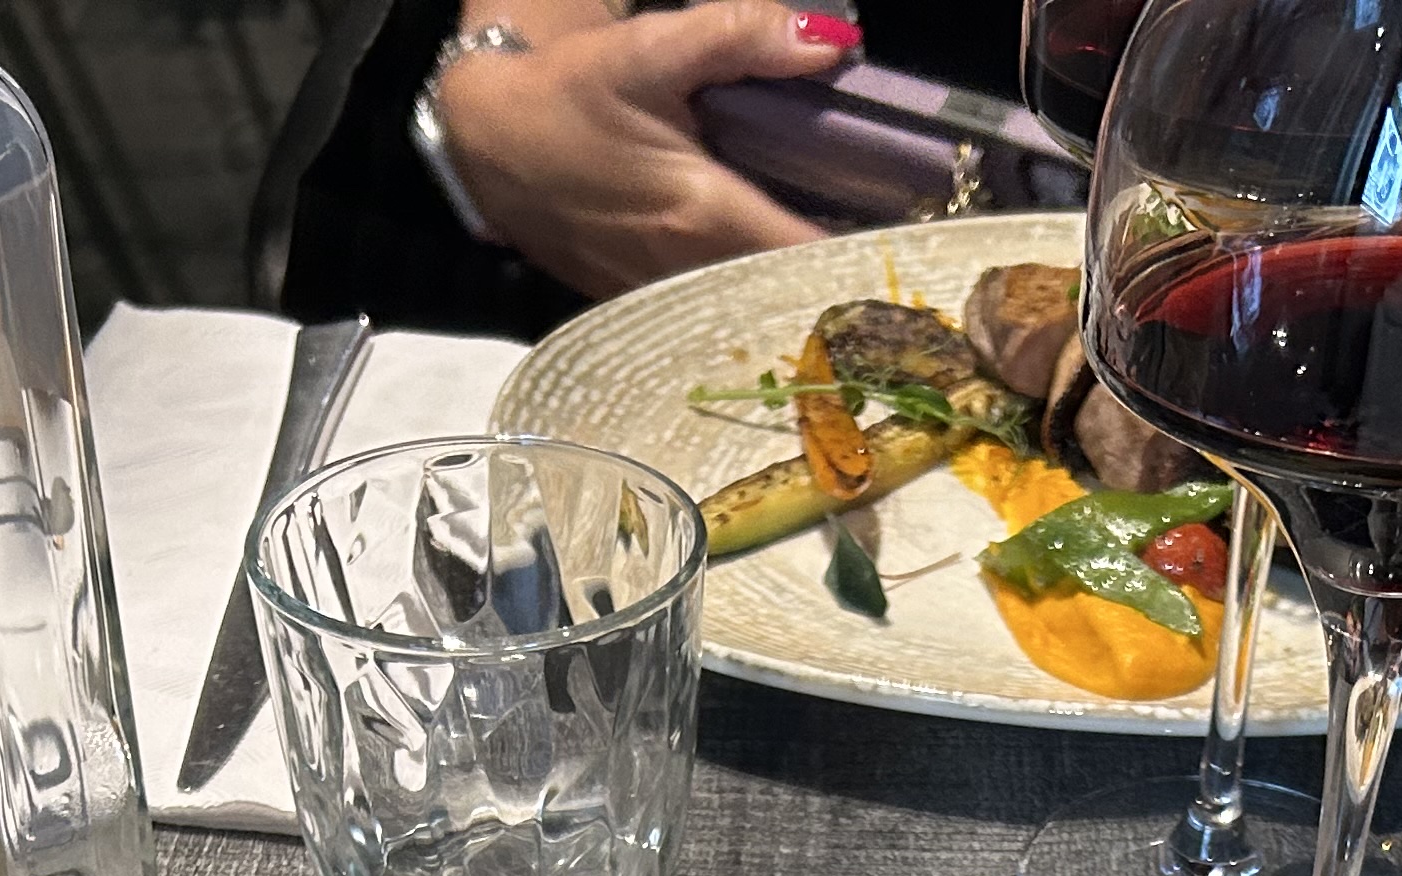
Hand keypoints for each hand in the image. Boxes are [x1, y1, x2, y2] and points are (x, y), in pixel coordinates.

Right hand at [440, 0, 860, 299]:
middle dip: (843, 279)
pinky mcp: (638, 303)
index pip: (807, 255)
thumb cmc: (567, 95)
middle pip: (789, 291)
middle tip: (898, 256)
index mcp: (702, 214)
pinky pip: (713, 312)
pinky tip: (778, 276)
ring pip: (752, 309)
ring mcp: (660, 297)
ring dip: (797, 293)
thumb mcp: (652, 50)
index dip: (867, 255)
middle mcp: (686, 271)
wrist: (483, 140)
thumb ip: (742, 37)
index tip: (917, 245)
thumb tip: (830, 42)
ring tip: (849, 269)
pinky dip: (750, 298)